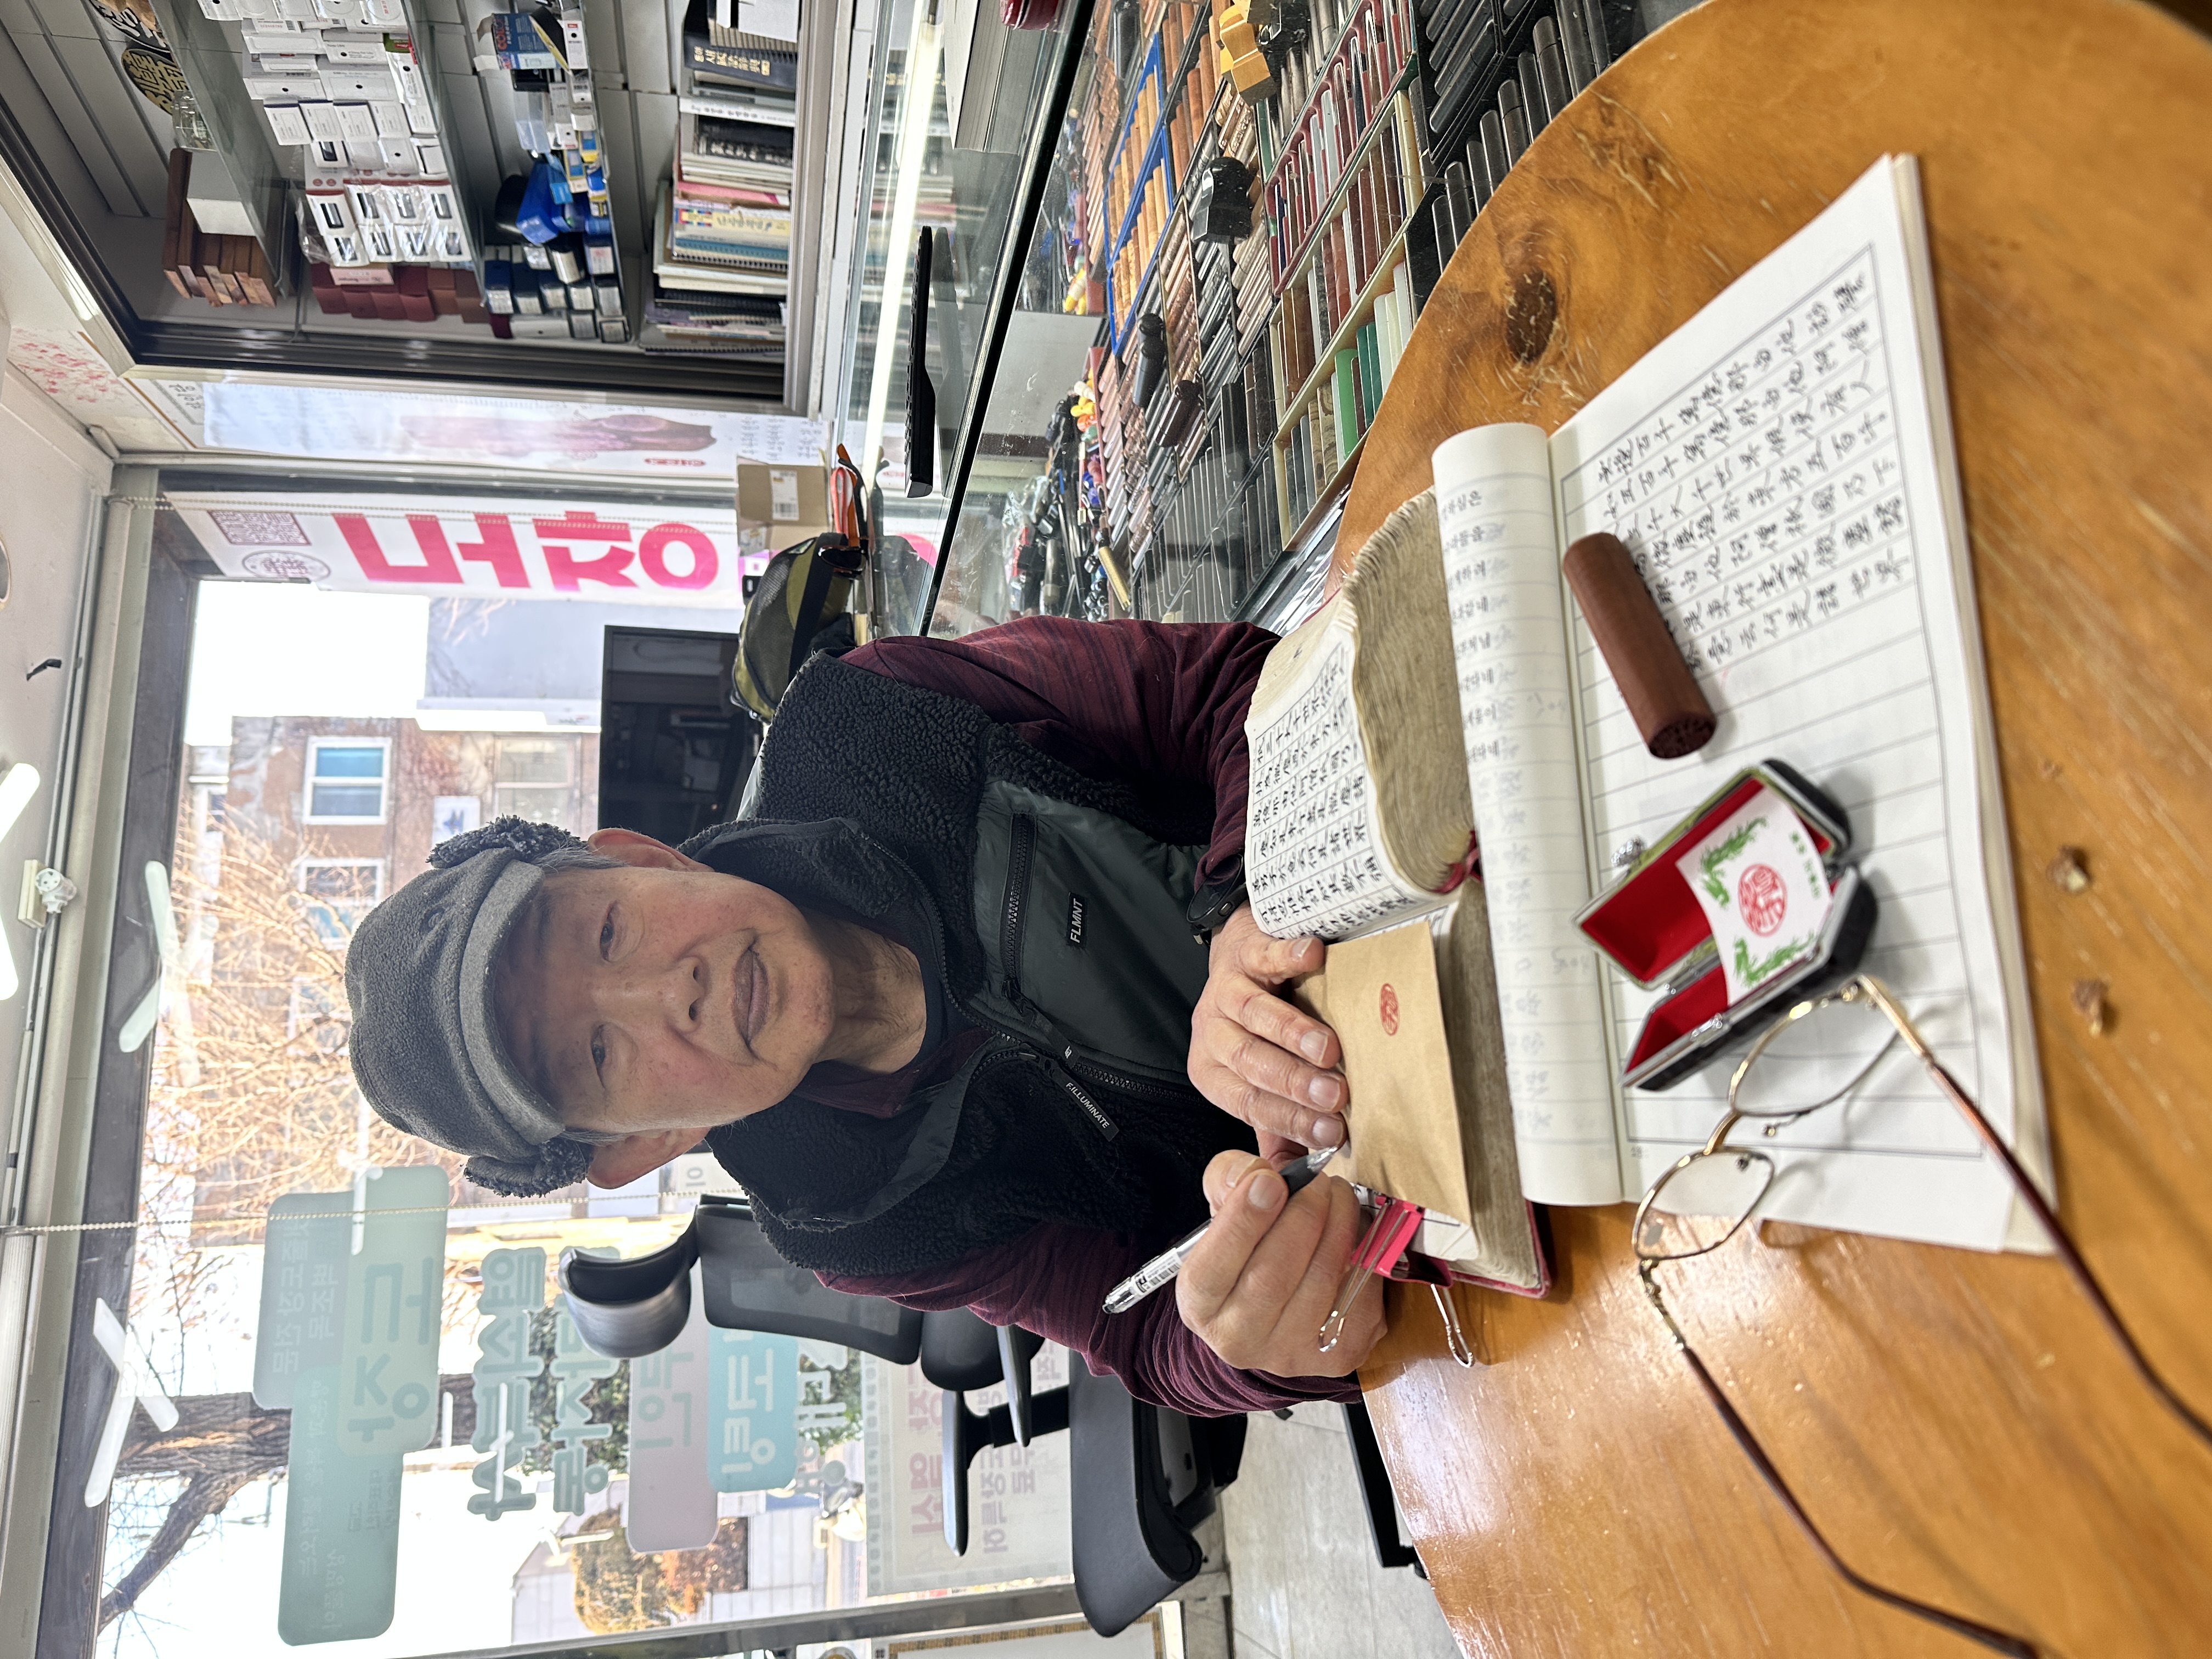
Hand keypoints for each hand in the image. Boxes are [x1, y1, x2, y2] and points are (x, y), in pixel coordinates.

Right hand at [1177, 1151, 1385, 1377]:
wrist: (1285, 1301)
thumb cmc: (1251, 1246)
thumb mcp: (1224, 1208)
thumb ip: (1228, 1179)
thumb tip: (1260, 1176)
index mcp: (1199, 1305)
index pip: (1211, 1270)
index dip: (1243, 1221)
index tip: (1271, 1180)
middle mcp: (1238, 1340)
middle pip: (1272, 1276)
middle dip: (1303, 1214)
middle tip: (1319, 1181)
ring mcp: (1291, 1354)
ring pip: (1321, 1282)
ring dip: (1340, 1225)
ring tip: (1341, 1197)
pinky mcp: (1340, 1355)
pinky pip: (1360, 1295)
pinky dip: (1364, 1254)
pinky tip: (1356, 1231)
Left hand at [1189, 904, 1346, 1160]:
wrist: (1240, 958)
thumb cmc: (1257, 1029)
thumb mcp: (1259, 1079)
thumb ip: (1276, 1123)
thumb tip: (1296, 1178)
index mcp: (1214, 1074)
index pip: (1250, 1103)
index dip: (1291, 1120)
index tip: (1333, 1132)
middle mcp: (1212, 1034)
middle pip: (1249, 1062)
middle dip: (1293, 1082)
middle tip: (1334, 1095)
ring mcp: (1222, 991)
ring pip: (1252, 1013)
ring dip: (1290, 1032)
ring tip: (1327, 1049)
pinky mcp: (1242, 952)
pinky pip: (1263, 955)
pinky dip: (1288, 957)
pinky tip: (1313, 959)